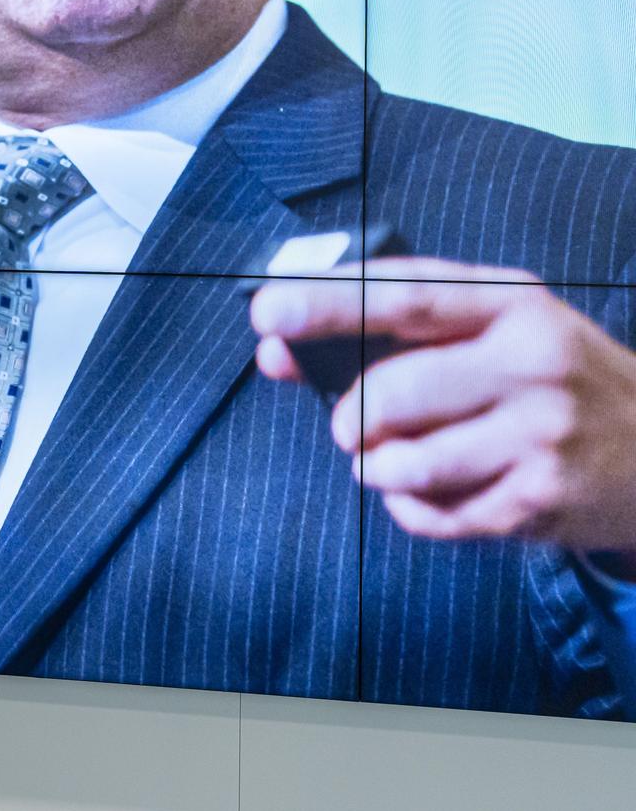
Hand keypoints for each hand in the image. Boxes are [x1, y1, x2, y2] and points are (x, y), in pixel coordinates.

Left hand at [252, 257, 635, 554]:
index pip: (406, 296)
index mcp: (512, 304)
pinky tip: (442, 487)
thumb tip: (273, 350)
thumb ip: (384, 334)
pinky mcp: (539, 503)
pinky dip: (410, 505)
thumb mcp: (490, 331)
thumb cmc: (545, 378)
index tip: (266, 313)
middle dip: (350, 417)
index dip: (329, 305)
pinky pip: (429, 514)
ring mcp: (541, 437)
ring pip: (403, 462)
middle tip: (352, 424)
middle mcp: (532, 364)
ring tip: (395, 457)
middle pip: (391, 393)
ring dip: (375, 466)